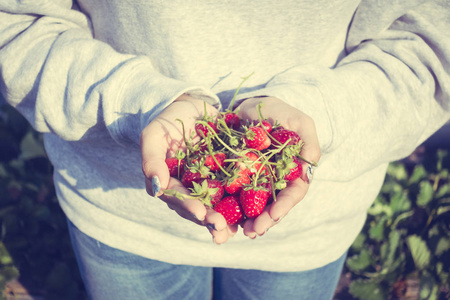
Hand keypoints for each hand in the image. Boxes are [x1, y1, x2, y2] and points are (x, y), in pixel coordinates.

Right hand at [140, 94, 236, 243]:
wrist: (192, 106)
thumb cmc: (168, 120)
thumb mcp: (154, 135)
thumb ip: (151, 160)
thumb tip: (156, 187)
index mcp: (169, 183)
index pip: (177, 198)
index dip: (188, 207)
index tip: (200, 213)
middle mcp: (188, 188)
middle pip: (197, 208)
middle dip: (209, 220)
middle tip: (221, 228)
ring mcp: (207, 184)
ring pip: (215, 206)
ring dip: (224, 220)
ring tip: (233, 231)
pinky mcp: (224, 176)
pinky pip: (233, 191)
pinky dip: (240, 203)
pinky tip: (251, 213)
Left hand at [235, 96, 320, 237]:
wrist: (251, 106)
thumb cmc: (278, 112)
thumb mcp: (298, 121)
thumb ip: (307, 138)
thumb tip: (311, 162)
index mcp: (293, 172)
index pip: (293, 194)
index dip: (284, 206)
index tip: (274, 215)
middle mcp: (275, 182)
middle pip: (272, 206)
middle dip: (264, 220)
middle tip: (253, 231)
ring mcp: (255, 181)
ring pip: (253, 206)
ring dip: (247, 221)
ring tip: (240, 232)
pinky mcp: (236, 178)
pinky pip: (232, 196)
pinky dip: (229, 209)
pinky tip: (222, 218)